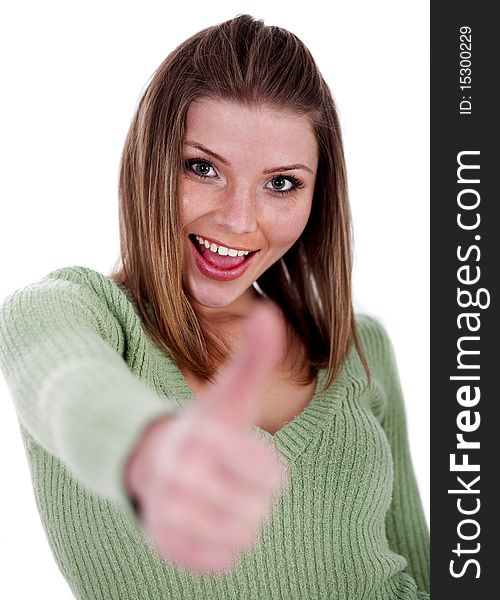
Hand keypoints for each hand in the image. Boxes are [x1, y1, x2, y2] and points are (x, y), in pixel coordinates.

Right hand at [125, 301, 289, 574]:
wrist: (152, 458)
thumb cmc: (206, 426)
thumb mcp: (230, 393)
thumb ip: (253, 356)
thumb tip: (271, 312)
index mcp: (201, 437)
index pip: (271, 478)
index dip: (269, 471)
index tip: (252, 459)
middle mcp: (179, 476)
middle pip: (258, 511)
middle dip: (254, 496)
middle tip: (232, 479)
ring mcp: (168, 512)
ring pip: (242, 537)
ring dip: (240, 520)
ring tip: (222, 498)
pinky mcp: (164, 543)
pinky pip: (221, 561)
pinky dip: (224, 545)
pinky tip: (209, 519)